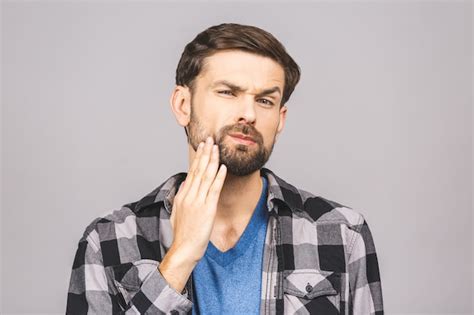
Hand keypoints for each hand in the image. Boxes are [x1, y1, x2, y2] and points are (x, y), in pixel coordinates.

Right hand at [169, 136, 226, 260]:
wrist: (184, 249)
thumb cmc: (182, 234)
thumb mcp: (176, 213)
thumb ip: (180, 197)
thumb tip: (184, 184)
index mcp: (182, 196)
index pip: (192, 171)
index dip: (198, 157)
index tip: (202, 146)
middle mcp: (189, 196)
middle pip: (198, 170)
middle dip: (205, 153)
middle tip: (210, 139)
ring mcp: (198, 202)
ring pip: (206, 176)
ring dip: (212, 160)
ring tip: (216, 148)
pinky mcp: (207, 209)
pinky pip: (214, 190)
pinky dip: (218, 177)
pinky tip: (222, 167)